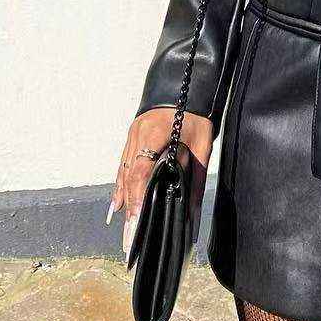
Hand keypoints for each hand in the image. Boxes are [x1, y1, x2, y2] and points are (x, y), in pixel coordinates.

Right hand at [109, 106, 212, 251]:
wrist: (187, 83)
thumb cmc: (197, 113)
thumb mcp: (202, 145)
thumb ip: (195, 176)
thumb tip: (193, 210)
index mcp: (153, 134)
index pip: (140, 170)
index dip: (137, 197)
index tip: (136, 219)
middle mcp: (137, 135)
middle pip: (128, 177)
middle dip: (129, 209)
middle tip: (129, 237)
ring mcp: (132, 135)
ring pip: (124, 173)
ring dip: (124, 200)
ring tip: (125, 228)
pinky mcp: (132, 137)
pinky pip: (124, 165)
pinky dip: (122, 186)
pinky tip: (119, 204)